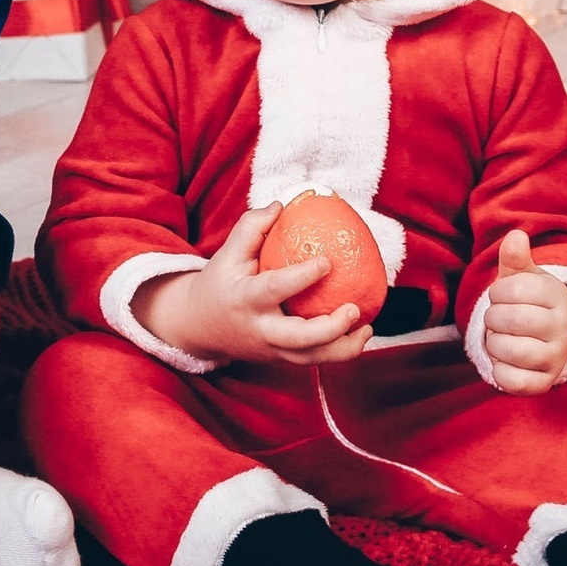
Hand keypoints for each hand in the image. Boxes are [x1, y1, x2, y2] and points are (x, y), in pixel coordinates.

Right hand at [133, 204, 373, 366]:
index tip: (328, 262)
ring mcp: (272, 350)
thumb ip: (252, 228)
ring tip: (367, 328)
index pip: (275, 289)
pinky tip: (360, 332)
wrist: (200, 327)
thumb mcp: (228, 254)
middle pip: (298, 339)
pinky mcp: (282, 360)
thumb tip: (283, 205)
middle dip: (330, 329)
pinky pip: (315, 360)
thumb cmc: (220, 283)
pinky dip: (340, 350)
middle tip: (354, 309)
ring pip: (312, 359)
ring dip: (343, 348)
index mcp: (245, 300)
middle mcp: (261, 330)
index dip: (302, 277)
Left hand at [479, 230, 566, 394]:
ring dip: (494, 343)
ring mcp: (556, 358)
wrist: (544, 337)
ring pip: (511, 351)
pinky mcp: (544, 383)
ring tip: (501, 337)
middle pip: (512, 320)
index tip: (501, 295)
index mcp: (558, 296)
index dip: (497, 292)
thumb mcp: (521, 277)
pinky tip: (503, 360)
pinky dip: (499, 370)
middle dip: (493, 317)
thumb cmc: (526, 301)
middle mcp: (564, 328)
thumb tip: (515, 236)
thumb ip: (515, 259)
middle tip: (497, 318)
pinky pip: (513, 381)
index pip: (515, 289)